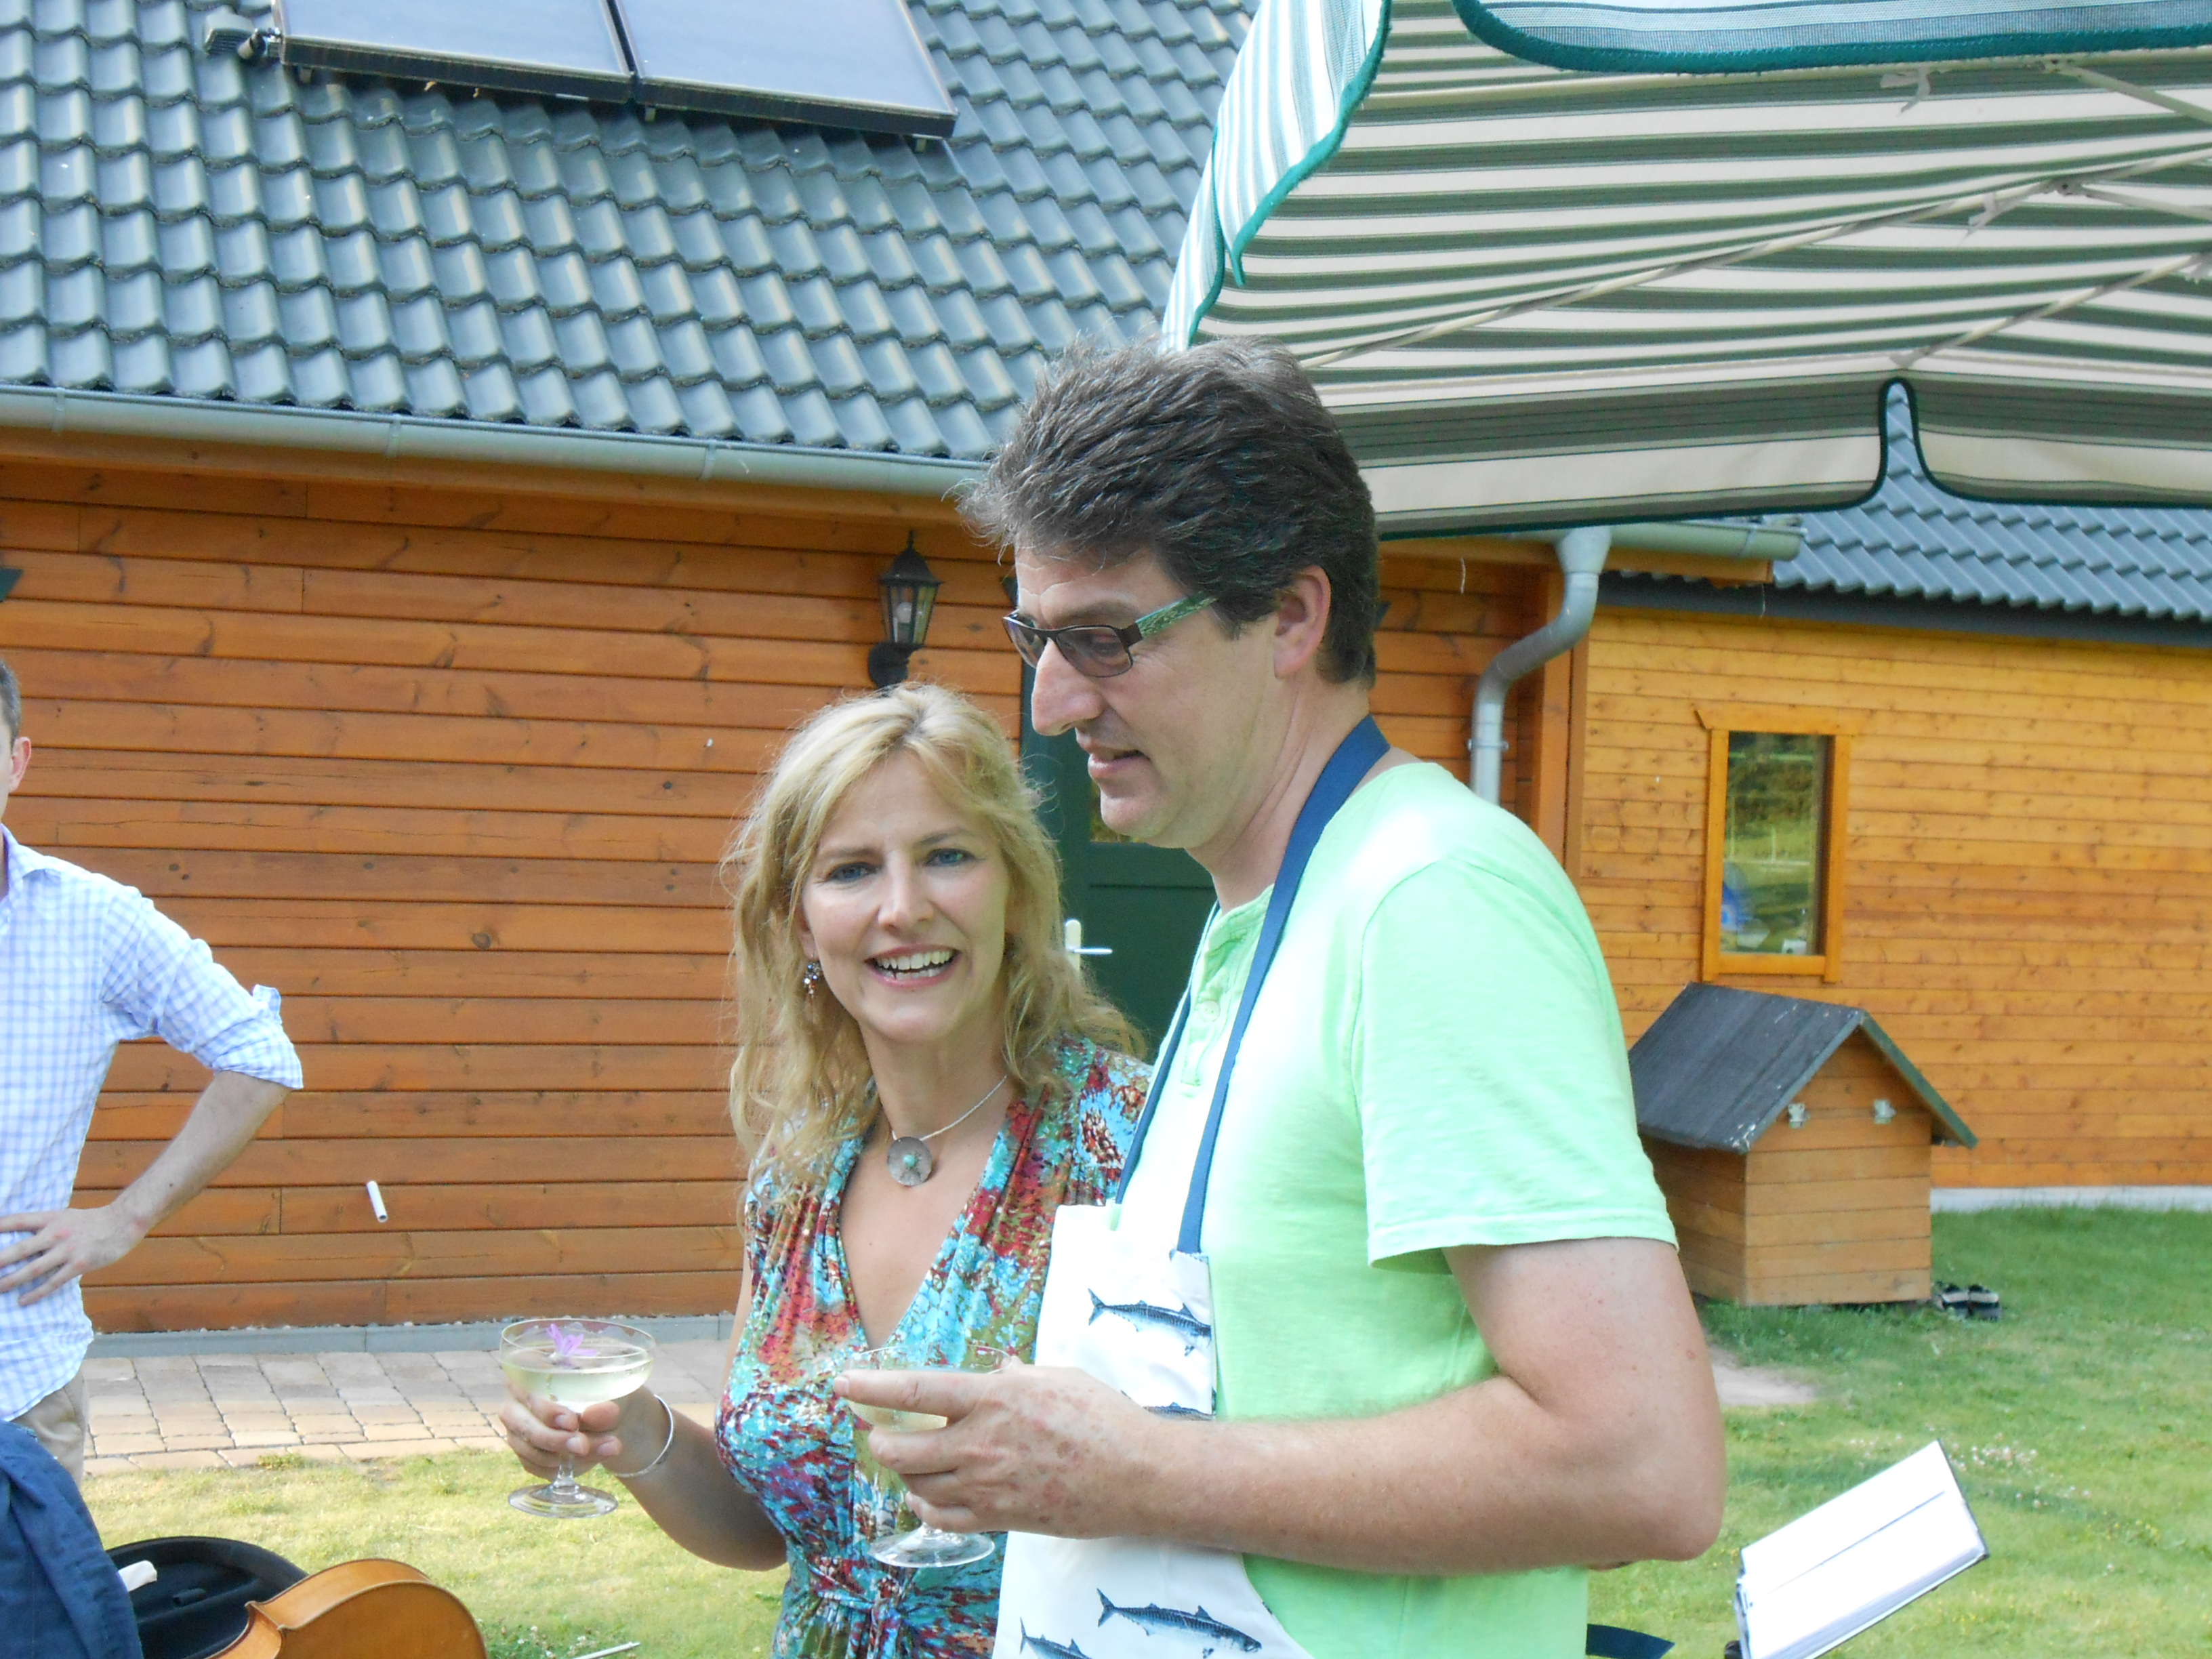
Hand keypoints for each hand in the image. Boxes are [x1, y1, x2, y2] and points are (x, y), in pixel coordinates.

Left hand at [0, 1204, 148, 1303]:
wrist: (123, 1223)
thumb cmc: (92, 1221)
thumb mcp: (65, 1217)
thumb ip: (44, 1227)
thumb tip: (21, 1242)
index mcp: (51, 1219)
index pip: (18, 1221)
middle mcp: (56, 1234)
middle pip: (20, 1249)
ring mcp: (67, 1251)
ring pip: (33, 1269)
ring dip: (12, 1280)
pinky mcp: (78, 1265)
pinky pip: (53, 1282)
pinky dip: (36, 1293)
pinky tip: (23, 1300)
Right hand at [499, 1385, 652, 1477]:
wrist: (607, 1417)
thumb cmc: (599, 1393)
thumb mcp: (606, 1393)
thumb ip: (603, 1405)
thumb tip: (608, 1412)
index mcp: (527, 1378)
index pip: (528, 1395)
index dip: (547, 1411)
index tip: (572, 1423)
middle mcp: (515, 1408)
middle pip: (526, 1429)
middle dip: (556, 1440)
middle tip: (584, 1446)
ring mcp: (518, 1436)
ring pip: (535, 1453)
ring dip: (571, 1456)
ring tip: (609, 1448)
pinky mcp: (528, 1458)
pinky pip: (542, 1469)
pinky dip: (568, 1467)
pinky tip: (593, 1459)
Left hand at [835, 1359, 1170, 1537]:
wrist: (1134, 1474)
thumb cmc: (1101, 1417)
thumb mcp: (1056, 1378)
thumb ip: (1017, 1376)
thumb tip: (999, 1371)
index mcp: (993, 1398)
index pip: (916, 1392)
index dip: (873, 1389)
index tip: (843, 1384)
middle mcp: (981, 1442)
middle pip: (904, 1449)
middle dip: (879, 1441)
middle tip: (875, 1432)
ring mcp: (988, 1485)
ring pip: (919, 1484)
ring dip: (903, 1473)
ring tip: (902, 1461)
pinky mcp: (999, 1517)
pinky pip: (944, 1518)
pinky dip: (925, 1507)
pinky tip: (925, 1497)